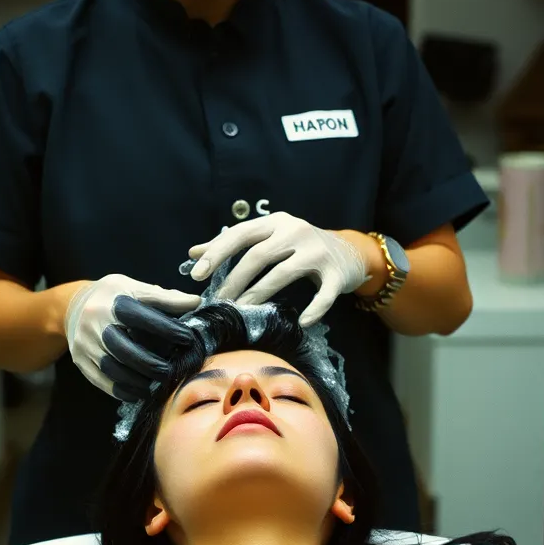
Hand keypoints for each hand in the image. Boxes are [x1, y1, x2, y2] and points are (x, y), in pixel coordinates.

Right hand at [64, 274, 200, 400]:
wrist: (72, 306)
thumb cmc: (113, 297)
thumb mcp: (134, 287)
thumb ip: (163, 297)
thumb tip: (195, 302)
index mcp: (112, 299)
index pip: (141, 316)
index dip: (167, 328)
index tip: (188, 339)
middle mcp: (94, 321)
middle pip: (124, 349)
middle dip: (150, 364)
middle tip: (170, 371)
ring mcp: (84, 342)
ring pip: (112, 369)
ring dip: (137, 381)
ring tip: (157, 384)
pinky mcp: (79, 359)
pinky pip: (101, 381)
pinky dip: (122, 390)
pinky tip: (139, 393)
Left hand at [187, 212, 368, 326]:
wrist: (349, 252)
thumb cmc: (301, 247)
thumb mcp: (269, 238)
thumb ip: (234, 244)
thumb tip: (194, 253)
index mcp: (276, 222)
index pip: (241, 234)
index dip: (217, 253)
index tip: (196, 275)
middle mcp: (296, 231)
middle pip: (258, 255)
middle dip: (234, 280)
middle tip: (218, 301)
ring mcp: (317, 252)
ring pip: (283, 274)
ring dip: (259, 294)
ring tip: (241, 310)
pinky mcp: (337, 274)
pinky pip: (324, 295)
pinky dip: (314, 309)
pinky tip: (303, 322)